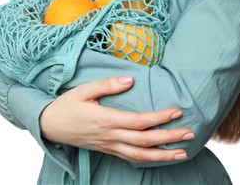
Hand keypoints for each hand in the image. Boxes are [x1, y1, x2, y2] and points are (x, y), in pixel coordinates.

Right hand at [39, 76, 193, 162]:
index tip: (177, 111)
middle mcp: (109, 136)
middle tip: (190, 133)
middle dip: (169, 138)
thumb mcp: (83, 90)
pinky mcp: (106, 149)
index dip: (159, 118)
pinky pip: (129, 158)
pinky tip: (158, 156)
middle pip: (144, 141)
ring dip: (162, 155)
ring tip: (181, 152)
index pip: (138, 121)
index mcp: (104, 119)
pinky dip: (147, 158)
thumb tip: (131, 79)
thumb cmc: (66, 106)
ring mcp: (108, 145)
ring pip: (139, 155)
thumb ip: (107, 84)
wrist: (49, 126)